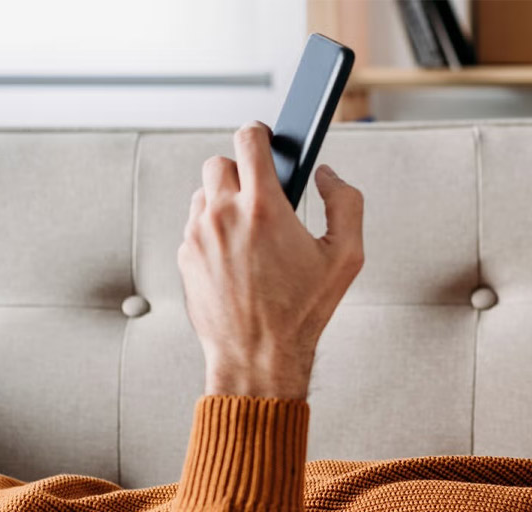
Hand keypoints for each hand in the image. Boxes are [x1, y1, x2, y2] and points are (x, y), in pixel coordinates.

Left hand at [177, 121, 364, 398]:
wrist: (258, 357)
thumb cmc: (302, 312)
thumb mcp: (345, 257)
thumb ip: (346, 204)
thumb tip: (329, 176)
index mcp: (263, 207)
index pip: (249, 139)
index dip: (260, 133)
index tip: (266, 140)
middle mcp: (224, 216)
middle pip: (221, 162)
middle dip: (242, 172)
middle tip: (263, 197)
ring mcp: (198, 236)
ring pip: (205, 194)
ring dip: (225, 203)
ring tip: (251, 234)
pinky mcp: (185, 256)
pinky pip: (196, 227)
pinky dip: (214, 232)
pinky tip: (237, 258)